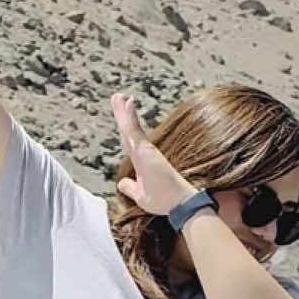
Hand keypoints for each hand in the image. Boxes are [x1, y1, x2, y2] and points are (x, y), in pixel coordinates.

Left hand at [112, 92, 196, 217]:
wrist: (180, 203)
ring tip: (118, 96)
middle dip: (122, 114)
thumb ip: (131, 188)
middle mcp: (144, 154)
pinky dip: (128, 117)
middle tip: (117, 97)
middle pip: (128, 131)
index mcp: (142, 162)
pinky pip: (133, 131)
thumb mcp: (142, 196)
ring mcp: (145, 151)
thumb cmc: (166, 201)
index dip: (125, 127)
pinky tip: (126, 103)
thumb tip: (121, 183)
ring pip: (129, 128)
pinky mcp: (146, 151)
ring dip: (123, 111)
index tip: (122, 112)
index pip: (129, 141)